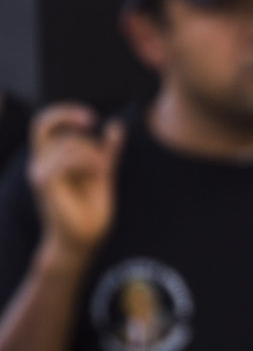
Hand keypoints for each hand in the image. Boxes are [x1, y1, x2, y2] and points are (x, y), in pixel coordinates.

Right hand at [27, 105, 124, 256]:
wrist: (84, 238)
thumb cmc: (90, 208)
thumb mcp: (103, 172)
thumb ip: (108, 150)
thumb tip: (115, 125)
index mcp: (52, 158)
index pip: (43, 123)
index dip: (63, 112)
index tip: (91, 117)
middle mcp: (41, 162)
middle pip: (54, 128)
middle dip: (85, 138)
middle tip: (102, 158)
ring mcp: (39, 172)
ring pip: (67, 143)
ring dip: (93, 154)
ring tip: (102, 172)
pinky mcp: (43, 183)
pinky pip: (64, 158)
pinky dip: (87, 161)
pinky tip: (98, 174)